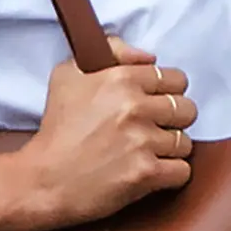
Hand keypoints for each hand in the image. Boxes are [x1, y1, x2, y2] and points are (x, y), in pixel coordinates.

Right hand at [15, 51, 196, 227]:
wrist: (43, 180)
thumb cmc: (57, 130)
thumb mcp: (69, 75)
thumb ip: (111, 51)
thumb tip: (149, 57)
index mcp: (121, 79)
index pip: (175, 79)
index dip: (168, 93)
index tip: (154, 105)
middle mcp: (134, 107)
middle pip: (187, 110)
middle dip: (172, 121)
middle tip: (151, 130)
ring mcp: (142, 141)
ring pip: (185, 142)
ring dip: (169, 150)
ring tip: (145, 153)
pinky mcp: (145, 173)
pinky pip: (182, 171)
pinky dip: (170, 175)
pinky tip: (149, 173)